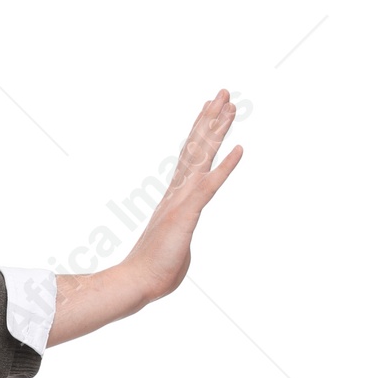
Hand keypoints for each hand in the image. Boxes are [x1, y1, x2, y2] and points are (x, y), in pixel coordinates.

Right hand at [47, 93, 242, 345]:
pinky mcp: (187, 213)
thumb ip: (181, 236)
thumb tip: (180, 243)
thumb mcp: (175, 246)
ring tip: (228, 104)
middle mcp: (178, 192)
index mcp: (175, 198)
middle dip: (210, 120)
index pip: (190, 158)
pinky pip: (210, 186)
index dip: (200, 133)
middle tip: (222, 94)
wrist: (137, 283)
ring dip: (215, 130)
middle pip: (195, 148)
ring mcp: (182, 200)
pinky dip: (225, 167)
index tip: (209, 111)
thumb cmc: (154, 272)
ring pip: (200, 157)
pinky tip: (240, 148)